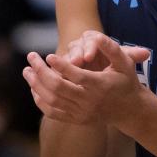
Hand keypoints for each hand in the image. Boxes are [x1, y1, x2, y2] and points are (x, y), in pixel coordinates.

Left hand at [23, 31, 149, 128]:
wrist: (129, 110)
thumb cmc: (125, 80)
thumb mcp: (124, 62)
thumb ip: (110, 47)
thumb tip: (94, 36)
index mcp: (100, 85)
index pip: (76, 76)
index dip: (60, 65)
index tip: (48, 55)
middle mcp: (89, 101)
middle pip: (58, 87)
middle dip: (40, 71)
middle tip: (31, 56)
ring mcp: (81, 112)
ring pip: (52, 100)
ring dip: (35, 84)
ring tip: (27, 70)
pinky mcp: (76, 120)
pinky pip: (52, 112)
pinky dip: (40, 100)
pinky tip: (34, 86)